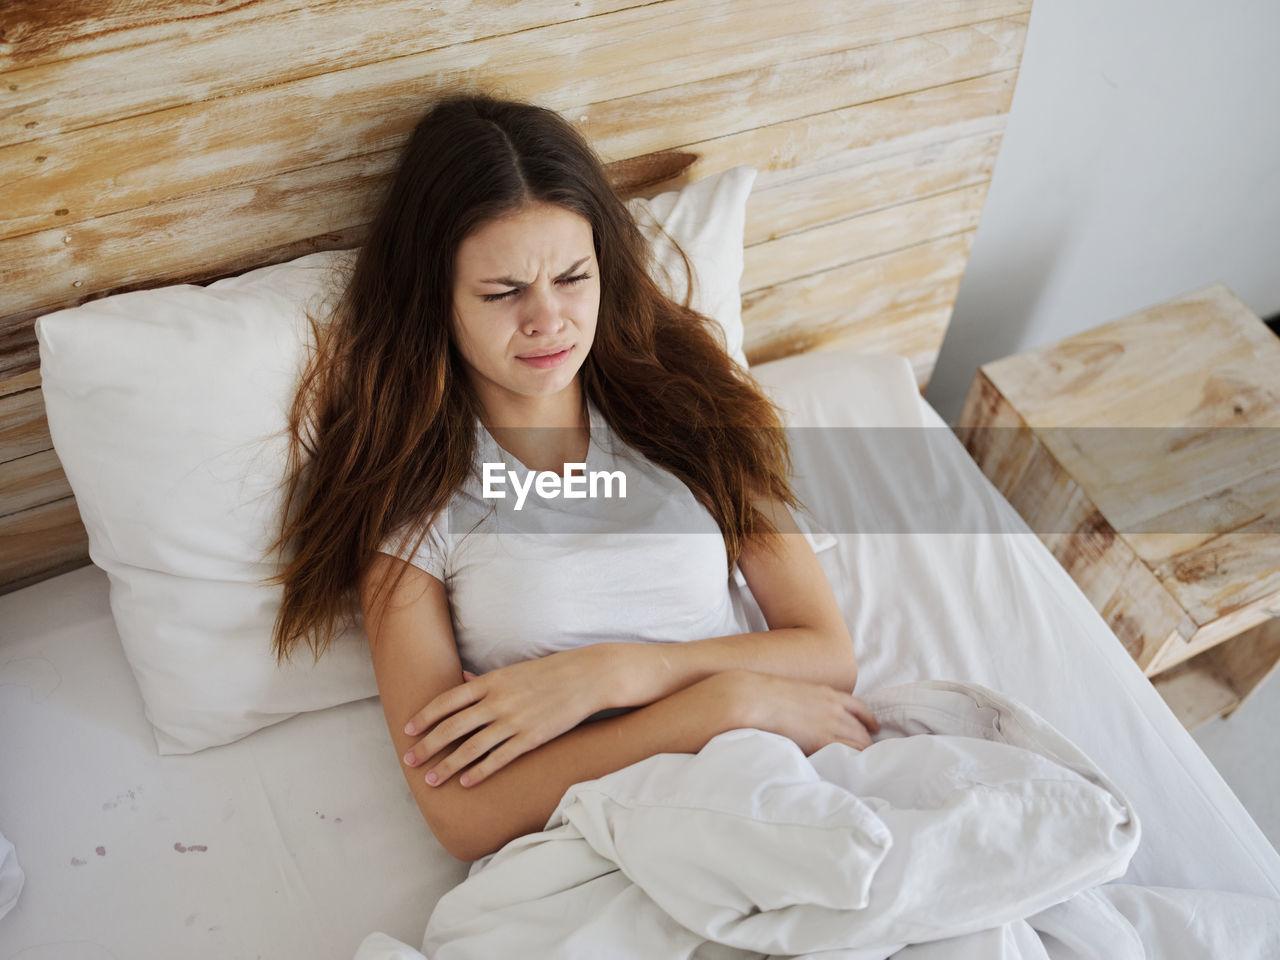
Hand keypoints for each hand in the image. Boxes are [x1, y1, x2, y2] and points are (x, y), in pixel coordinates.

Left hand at [401, 646, 613, 787]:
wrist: (586, 677)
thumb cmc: (549, 673)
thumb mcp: (513, 671)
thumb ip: (486, 679)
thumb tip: (463, 679)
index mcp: (491, 681)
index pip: (448, 701)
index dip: (425, 716)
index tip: (408, 730)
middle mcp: (498, 701)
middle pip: (452, 727)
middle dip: (427, 745)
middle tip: (409, 760)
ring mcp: (514, 721)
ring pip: (471, 748)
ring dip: (448, 765)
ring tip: (432, 780)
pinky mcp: (531, 738)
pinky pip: (499, 759)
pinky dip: (480, 772)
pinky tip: (466, 782)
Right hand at [718, 669, 879, 753]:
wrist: (752, 698)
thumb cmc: (764, 696)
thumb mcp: (794, 692)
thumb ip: (807, 703)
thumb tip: (804, 716)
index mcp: (828, 693)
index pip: (859, 708)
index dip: (868, 721)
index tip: (872, 729)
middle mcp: (834, 708)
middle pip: (862, 729)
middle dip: (866, 741)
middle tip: (867, 754)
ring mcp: (830, 724)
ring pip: (859, 741)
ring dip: (861, 752)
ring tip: (861, 765)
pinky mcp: (821, 740)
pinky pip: (846, 751)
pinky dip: (851, 758)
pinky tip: (853, 767)